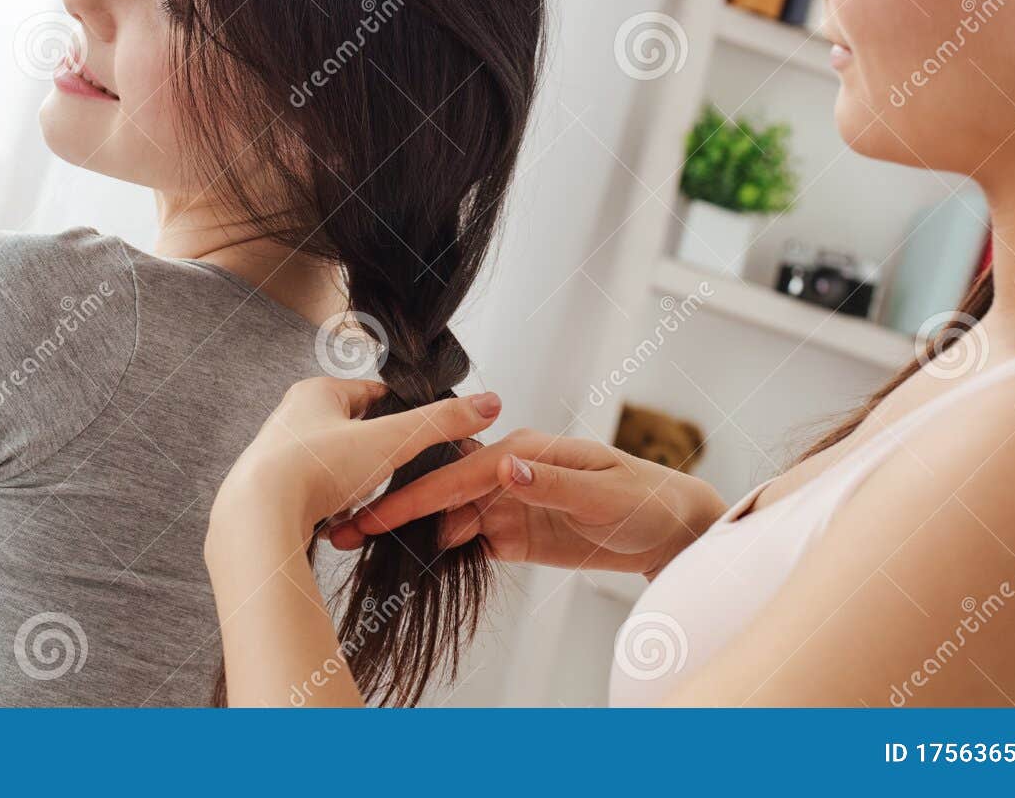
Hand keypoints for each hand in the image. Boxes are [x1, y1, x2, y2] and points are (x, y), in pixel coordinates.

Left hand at [209, 377, 502, 538]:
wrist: (258, 519)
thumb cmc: (314, 469)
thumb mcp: (391, 440)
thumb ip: (440, 423)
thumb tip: (487, 404)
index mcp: (317, 392)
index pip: (375, 393)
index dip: (405, 412)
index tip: (425, 432)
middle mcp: (294, 419)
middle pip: (357, 430)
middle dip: (382, 453)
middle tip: (401, 471)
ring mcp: (282, 456)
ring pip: (338, 465)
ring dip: (359, 483)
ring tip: (373, 498)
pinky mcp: (275, 493)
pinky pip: (319, 495)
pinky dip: (337, 506)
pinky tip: (345, 519)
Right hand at [329, 429, 727, 578]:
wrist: (671, 530)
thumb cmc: (645, 501)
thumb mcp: (605, 494)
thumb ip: (553, 483)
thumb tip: (505, 467)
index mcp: (527, 452)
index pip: (461, 475)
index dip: (416, 496)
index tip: (375, 512)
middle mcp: (512, 472)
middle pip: (442, 492)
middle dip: (393, 509)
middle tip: (344, 530)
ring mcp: (510, 502)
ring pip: (448, 517)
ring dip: (409, 533)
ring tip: (358, 549)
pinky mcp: (515, 532)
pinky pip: (469, 540)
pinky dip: (439, 550)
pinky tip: (408, 561)